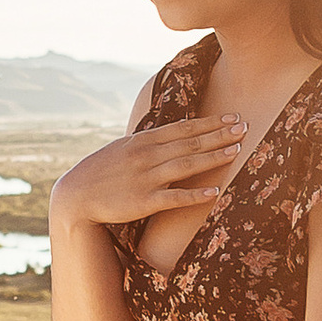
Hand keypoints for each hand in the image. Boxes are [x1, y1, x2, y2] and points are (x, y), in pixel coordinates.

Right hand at [51, 118, 245, 236]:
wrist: (76, 195)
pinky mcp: (143, 202)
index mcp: (143, 141)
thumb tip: (177, 131)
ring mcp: (145, 179)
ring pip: (186, 166)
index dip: (210, 123)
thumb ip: (151, 141)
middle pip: (190, 143)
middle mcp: (147, 156)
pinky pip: (174, 198)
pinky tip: (214, 192)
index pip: (184, 128)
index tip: (233, 117)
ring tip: (236, 151)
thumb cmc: (102, 171)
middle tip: (245, 128)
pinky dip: (194, 195)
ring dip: (212, 158)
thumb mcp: (124, 148)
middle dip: (219, 135)